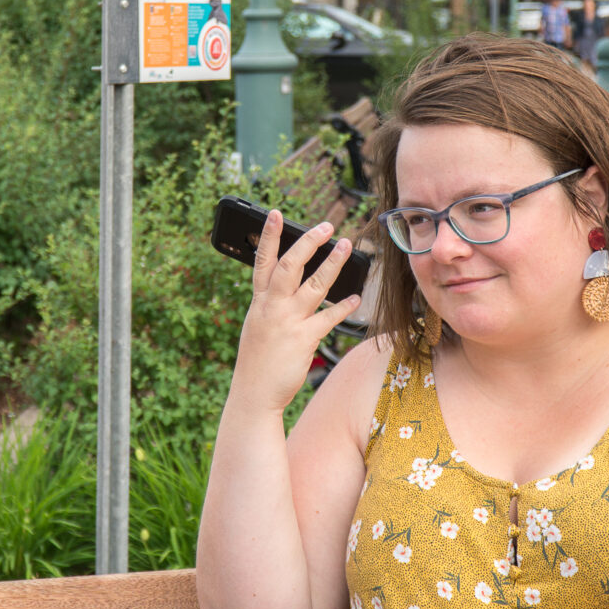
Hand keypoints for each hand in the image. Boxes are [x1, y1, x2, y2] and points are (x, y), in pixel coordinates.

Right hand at [232, 210, 362, 413]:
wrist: (253, 394)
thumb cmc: (257, 360)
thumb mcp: (257, 324)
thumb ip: (271, 303)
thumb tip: (288, 284)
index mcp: (259, 301)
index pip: (262, 260)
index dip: (267, 235)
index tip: (275, 213)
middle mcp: (272, 307)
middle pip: (290, 265)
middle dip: (308, 242)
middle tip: (326, 226)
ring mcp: (288, 322)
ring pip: (314, 285)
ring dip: (332, 263)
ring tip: (346, 245)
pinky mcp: (304, 339)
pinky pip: (328, 317)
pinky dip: (343, 306)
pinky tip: (355, 297)